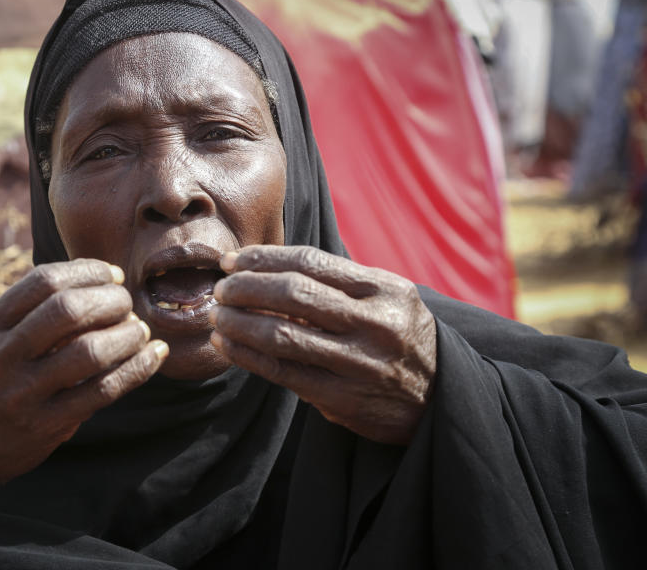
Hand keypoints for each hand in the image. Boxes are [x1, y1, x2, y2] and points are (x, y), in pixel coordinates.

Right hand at [0, 259, 167, 485]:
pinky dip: (137, 368)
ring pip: (90, 351)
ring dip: (127, 333)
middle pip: (67, 311)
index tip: (111, 275)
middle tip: (126, 301)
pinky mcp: (45, 426)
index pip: (42, 282)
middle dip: (109, 299)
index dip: (87, 271)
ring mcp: (21, 395)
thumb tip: (88, 279)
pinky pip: (102, 391)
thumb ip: (22, 311)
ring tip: (140, 329)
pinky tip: (155, 354)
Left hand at [208, 245, 435, 444]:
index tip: (232, 261)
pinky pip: (283, 373)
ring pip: (282, 336)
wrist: (443, 399)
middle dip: (245, 288)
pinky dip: (248, 356)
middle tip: (220, 289)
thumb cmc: (398, 337)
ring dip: (239, 323)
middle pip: (293, 295)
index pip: (310, 263)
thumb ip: (338, 284)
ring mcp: (359, 364)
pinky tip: (227, 345)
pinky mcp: (343, 400)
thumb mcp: (386, 299)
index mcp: (385, 290)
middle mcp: (375, 325)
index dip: (263, 259)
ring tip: (216, 315)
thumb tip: (263, 268)